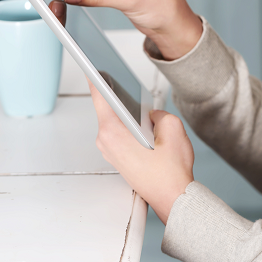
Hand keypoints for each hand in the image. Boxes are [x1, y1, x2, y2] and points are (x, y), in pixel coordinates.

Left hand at [88, 78, 193, 224]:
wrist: (173, 199)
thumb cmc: (171, 171)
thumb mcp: (173, 128)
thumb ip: (159, 111)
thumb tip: (150, 114)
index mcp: (114, 131)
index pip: (100, 96)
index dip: (95, 77)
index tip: (88, 62)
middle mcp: (106, 141)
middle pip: (109, 108)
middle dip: (123, 98)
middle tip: (132, 90)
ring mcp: (110, 151)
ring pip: (116, 121)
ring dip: (129, 116)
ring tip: (145, 116)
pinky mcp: (117, 157)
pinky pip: (120, 133)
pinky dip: (130, 128)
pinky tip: (145, 131)